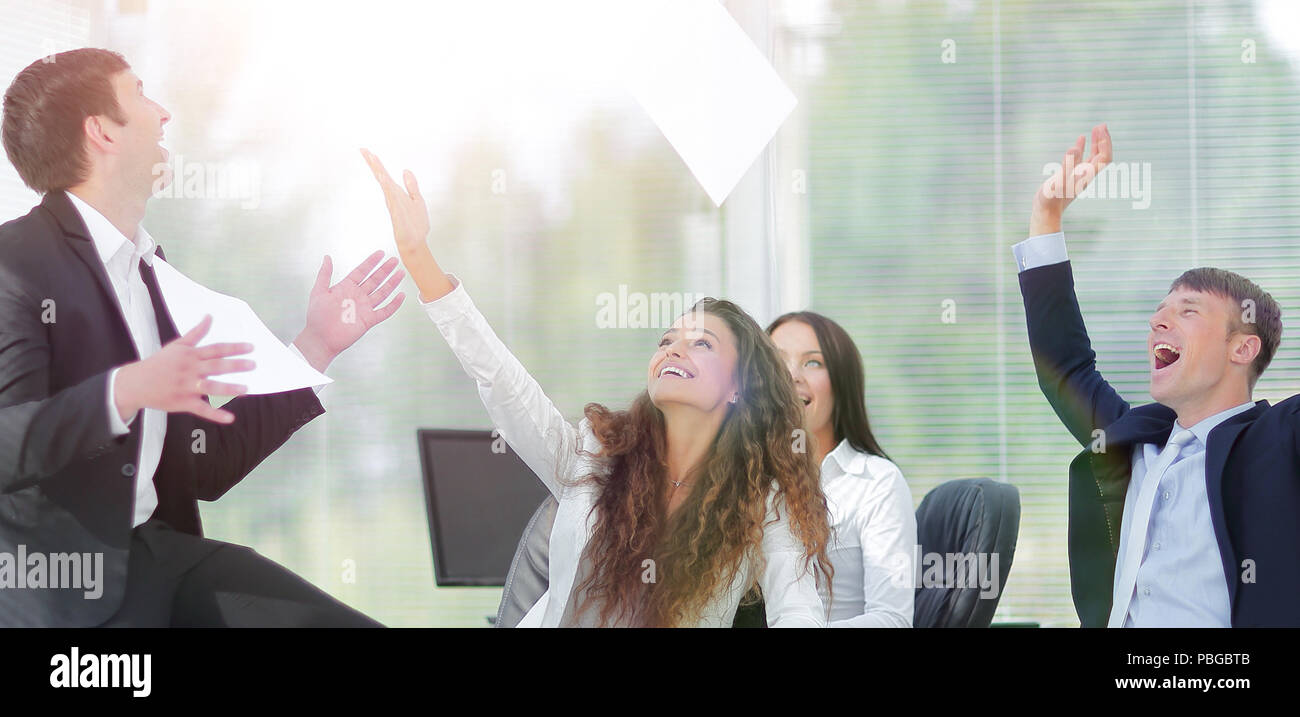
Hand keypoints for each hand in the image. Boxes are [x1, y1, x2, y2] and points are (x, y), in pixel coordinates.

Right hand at [114, 315, 253, 423]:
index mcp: (190, 355)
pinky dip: (215, 414)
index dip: (234, 348)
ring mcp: (187, 387)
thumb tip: (209, 317)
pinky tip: (230, 418)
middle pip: (215, 366)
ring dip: (228, 389)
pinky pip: (201, 409)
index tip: (250, 347)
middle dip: (235, 365)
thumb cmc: (159, 363)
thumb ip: (196, 333)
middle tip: (253, 365)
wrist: (136, 383)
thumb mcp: (177, 345)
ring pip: (210, 387)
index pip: (216, 349)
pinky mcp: (183, 402)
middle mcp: (190, 370)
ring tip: (245, 389)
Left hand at [293, 251, 405, 371]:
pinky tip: (401, 296)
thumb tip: (327, 257)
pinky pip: (385, 311)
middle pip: (375, 280)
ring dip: (391, 283)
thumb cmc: (317, 316)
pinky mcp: (369, 320)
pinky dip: (394, 304)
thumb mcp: (318, 291)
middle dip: (385, 270)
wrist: (320, 338)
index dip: (371, 262)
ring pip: (382, 293)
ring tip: (401, 273)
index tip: (381, 253)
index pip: (361, 271)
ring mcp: (364, 308)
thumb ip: (325, 274)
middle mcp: (357, 296)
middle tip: (395, 260)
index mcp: (346, 287)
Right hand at [360, 148, 453, 301]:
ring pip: (385, 184)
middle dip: (373, 164)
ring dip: (379, 171)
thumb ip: (411, 185)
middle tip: (363, 150)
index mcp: (396, 193)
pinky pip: (391, 197)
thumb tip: (405, 170)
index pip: (385, 176)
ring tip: (372, 157)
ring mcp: (394, 204)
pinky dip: (387, 187)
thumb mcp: (417, 200)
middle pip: (381, 177)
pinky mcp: (397, 213)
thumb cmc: (415, 225)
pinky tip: (383, 178)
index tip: (368, 152)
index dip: (377, 164)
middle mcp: (392, 197)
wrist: (416, 243)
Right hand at [1031, 123, 1110, 235]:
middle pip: (1102, 156)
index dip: (1105, 143)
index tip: (1101, 130)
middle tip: (1102, 125)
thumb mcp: (1058, 181)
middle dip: (1104, 140)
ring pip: (1093, 156)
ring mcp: (1078, 174)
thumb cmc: (1051, 200)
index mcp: (1087, 176)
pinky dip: (1082, 147)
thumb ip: (1067, 165)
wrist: (1045, 213)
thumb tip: (1074, 147)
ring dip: (1096, 142)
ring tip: (1096, 128)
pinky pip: (1080, 159)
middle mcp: (1086, 175)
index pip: (1104, 158)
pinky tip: (1081, 138)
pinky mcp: (1069, 175)